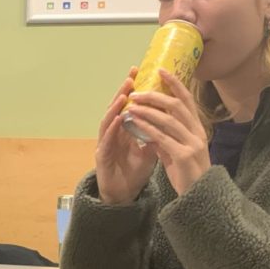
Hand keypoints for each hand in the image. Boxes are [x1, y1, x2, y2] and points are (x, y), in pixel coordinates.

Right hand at [95, 68, 158, 204]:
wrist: (123, 195)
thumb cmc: (133, 173)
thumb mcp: (149, 152)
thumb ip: (154, 136)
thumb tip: (168, 120)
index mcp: (124, 131)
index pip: (129, 106)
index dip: (133, 91)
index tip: (141, 73)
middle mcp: (113, 134)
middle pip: (116, 109)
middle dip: (123, 92)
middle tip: (131, 76)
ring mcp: (105, 144)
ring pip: (108, 121)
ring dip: (115, 107)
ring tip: (124, 94)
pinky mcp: (101, 157)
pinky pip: (106, 140)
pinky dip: (112, 129)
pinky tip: (118, 119)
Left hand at [120, 70, 209, 194]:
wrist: (200, 198)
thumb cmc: (187, 175)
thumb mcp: (176, 152)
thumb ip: (166, 138)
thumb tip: (150, 127)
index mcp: (197, 129)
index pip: (187, 101)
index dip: (175, 84)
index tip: (162, 70)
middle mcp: (197, 133)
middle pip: (177, 106)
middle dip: (156, 95)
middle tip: (137, 91)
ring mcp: (191, 143)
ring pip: (169, 119)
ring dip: (148, 110)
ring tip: (131, 105)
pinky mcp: (183, 156)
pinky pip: (162, 138)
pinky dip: (147, 128)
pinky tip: (135, 123)